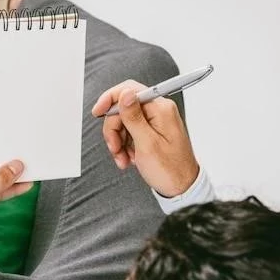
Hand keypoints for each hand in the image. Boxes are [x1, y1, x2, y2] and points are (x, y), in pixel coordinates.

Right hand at [92, 80, 198, 196]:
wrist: (181, 188)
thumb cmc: (169, 170)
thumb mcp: (147, 144)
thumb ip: (133, 117)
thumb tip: (124, 94)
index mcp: (160, 109)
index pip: (129, 90)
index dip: (110, 100)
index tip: (97, 112)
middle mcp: (159, 110)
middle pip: (123, 108)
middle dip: (114, 129)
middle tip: (115, 148)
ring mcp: (155, 121)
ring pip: (124, 122)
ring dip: (118, 141)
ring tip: (123, 158)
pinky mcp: (152, 131)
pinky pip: (130, 131)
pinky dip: (125, 145)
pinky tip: (129, 158)